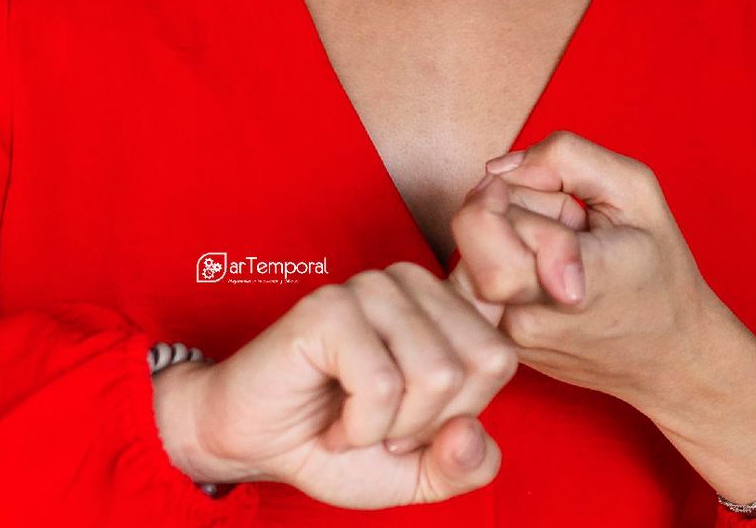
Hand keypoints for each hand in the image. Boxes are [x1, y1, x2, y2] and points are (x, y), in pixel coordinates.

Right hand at [153, 261, 517, 506]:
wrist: (254, 445)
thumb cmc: (337, 445)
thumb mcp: (419, 471)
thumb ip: (467, 464)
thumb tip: (471, 435)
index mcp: (445, 308)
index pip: (501, 354)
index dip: (464, 412)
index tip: (414, 421)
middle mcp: (414, 284)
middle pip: (480, 366)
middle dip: (430, 422)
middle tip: (381, 423)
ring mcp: (372, 288)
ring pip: (435, 375)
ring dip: (391, 427)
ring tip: (356, 419)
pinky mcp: (331, 307)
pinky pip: (381, 384)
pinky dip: (358, 426)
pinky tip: (334, 420)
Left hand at [447, 130, 726, 409]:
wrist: (671, 357)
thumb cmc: (659, 272)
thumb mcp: (636, 190)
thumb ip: (566, 157)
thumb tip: (497, 169)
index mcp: (564, 286)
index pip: (484, 221)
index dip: (519, 195)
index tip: (566, 207)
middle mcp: (523, 321)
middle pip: (471, 232)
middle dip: (514, 208)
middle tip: (568, 225)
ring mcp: (505, 340)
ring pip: (469, 255)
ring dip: (507, 237)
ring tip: (559, 253)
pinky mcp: (496, 344)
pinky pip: (473, 281)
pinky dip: (501, 261)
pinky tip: (543, 272)